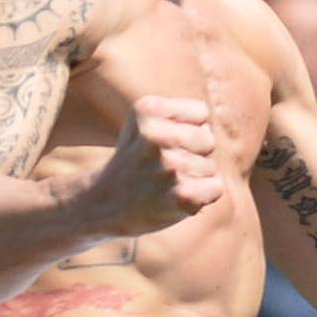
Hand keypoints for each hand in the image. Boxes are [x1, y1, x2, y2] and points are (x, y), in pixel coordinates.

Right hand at [90, 95, 223, 234]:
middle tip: (162, 169)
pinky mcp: (180, 196)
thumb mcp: (143, 123)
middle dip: (193, 155)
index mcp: (147, 110)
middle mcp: (156, 137)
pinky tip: (175, 200)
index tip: (163, 145)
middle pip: (208, 140)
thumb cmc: (133, 162)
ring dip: (192, 179)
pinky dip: (202, 197)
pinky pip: (215, 188)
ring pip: (210, 167)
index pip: (201, 114)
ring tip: (162, 186)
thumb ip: (179, 115)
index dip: (189, 130)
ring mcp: (168, 167)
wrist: (101, 206)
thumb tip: (213, 133)